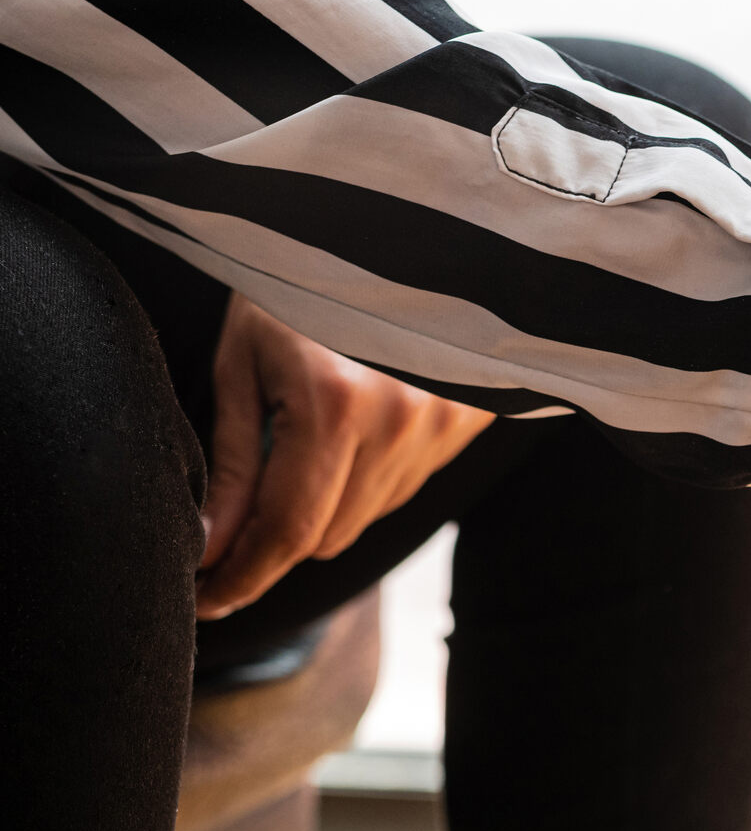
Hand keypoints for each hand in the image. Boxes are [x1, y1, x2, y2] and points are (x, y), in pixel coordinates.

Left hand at [196, 295, 494, 618]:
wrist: (394, 230)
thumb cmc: (298, 283)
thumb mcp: (244, 361)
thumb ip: (235, 464)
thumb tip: (211, 547)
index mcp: (335, 405)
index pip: (287, 529)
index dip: (241, 576)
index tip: (203, 600)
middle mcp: (400, 424)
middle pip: (327, 535)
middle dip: (272, 543)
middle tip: (228, 528)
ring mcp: (443, 427)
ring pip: (365, 519)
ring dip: (320, 511)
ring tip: (295, 450)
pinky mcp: (468, 424)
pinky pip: (402, 489)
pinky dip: (362, 483)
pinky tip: (347, 434)